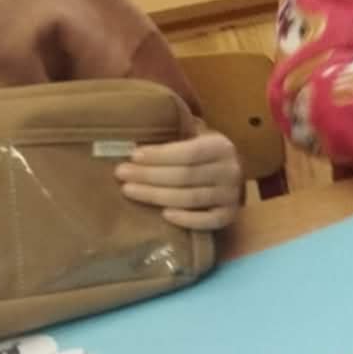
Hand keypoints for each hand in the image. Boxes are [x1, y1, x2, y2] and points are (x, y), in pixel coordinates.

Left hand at [115, 132, 244, 230]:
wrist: (229, 177)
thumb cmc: (202, 156)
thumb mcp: (196, 138)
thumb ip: (176, 134)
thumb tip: (138, 132)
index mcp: (222, 147)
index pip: (190, 152)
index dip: (160, 155)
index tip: (133, 156)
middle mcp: (231, 170)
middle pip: (186, 176)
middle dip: (150, 175)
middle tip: (121, 174)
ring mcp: (231, 195)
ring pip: (191, 198)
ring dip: (157, 196)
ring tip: (129, 190)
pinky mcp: (229, 216)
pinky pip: (208, 221)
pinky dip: (186, 219)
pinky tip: (164, 215)